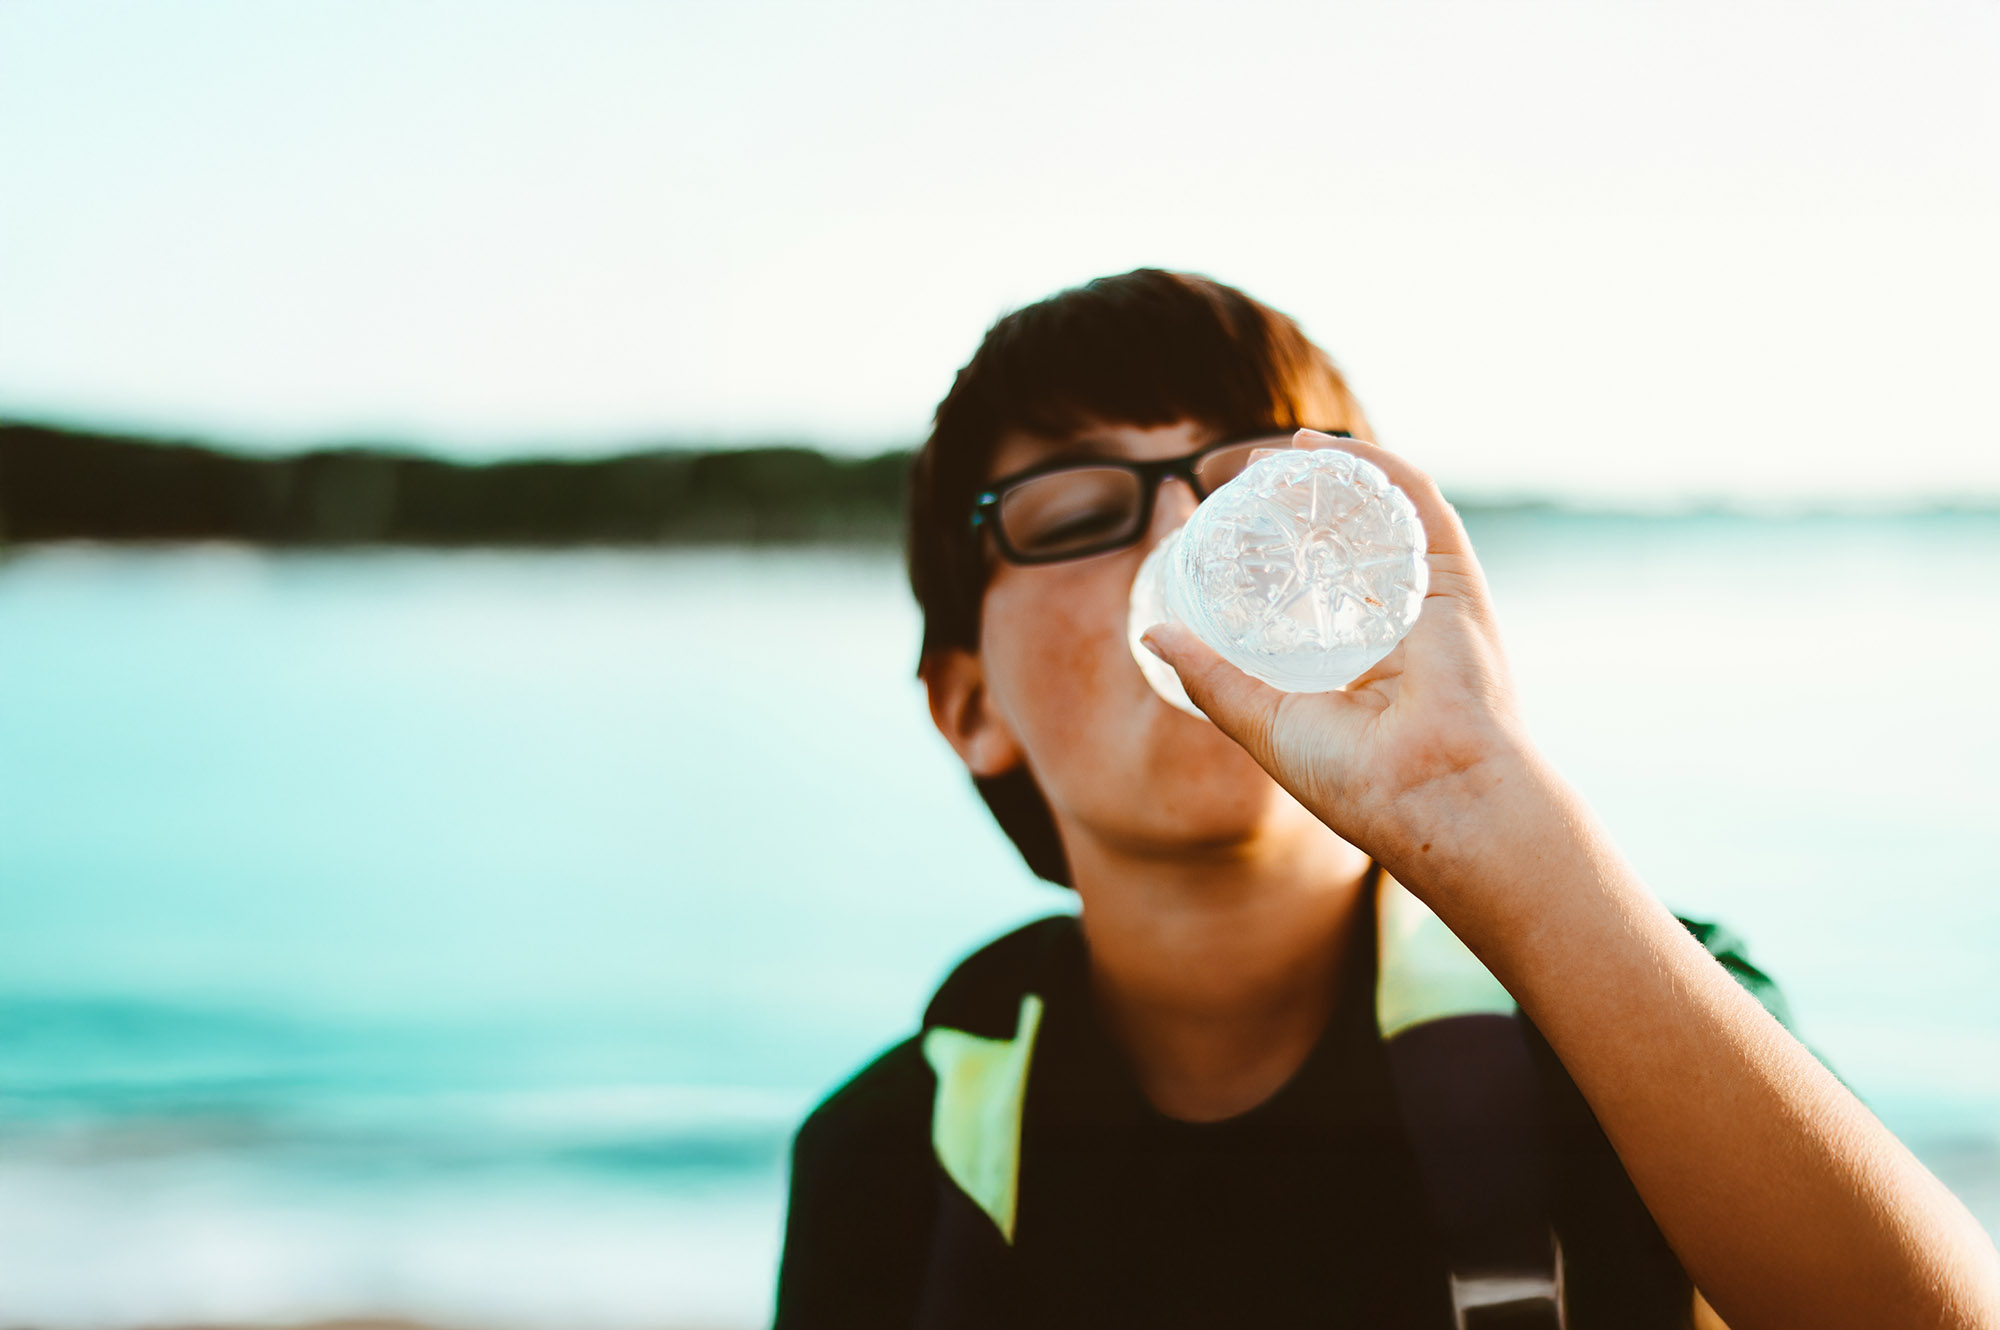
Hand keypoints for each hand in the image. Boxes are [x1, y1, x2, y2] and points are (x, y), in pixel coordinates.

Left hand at [1141, 429, 1534, 866]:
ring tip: (1280, 450)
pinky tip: (1327, 448)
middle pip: (1350, 544)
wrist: (1435, 798)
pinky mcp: (1455, 580)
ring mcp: (1431, 601)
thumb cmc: (1358, 782)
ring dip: (1333, 474)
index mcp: (1365, 667)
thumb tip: (1152, 635)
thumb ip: (1212, 678)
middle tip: (1249, 475)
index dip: (1279, 553)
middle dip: (1303, 502)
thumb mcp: (1263, 723)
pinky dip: (1376, 465)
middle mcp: (1402, 629)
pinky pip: (1417, 504)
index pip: (1320, 593)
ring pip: (1381, 515)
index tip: (1232, 525)